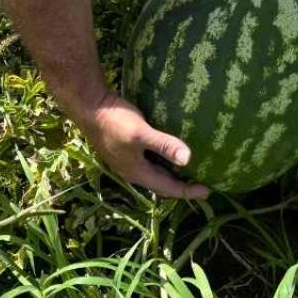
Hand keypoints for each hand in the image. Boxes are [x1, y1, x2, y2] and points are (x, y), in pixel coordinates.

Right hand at [82, 94, 207, 199]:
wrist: (89, 106)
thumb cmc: (115, 121)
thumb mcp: (140, 133)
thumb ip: (163, 145)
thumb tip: (188, 160)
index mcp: (137, 172)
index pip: (167, 188)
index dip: (188, 191)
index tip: (208, 191)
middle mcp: (133, 170)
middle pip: (162, 183)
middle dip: (182, 185)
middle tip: (203, 182)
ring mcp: (128, 159)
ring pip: (156, 171)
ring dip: (173, 172)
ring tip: (193, 169)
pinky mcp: (127, 147)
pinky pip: (151, 159)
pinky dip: (165, 159)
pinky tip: (172, 149)